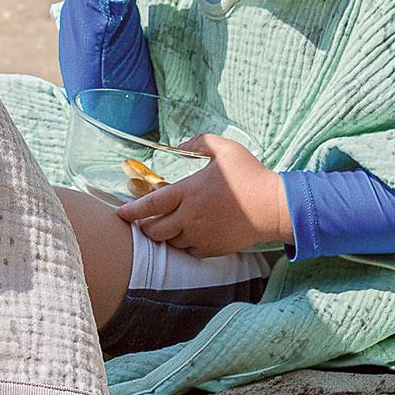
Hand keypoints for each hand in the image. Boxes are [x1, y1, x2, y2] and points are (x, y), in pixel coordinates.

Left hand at [119, 133, 291, 256]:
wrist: (275, 208)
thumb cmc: (250, 176)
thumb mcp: (226, 149)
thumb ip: (201, 143)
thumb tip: (182, 145)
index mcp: (188, 192)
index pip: (150, 206)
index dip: (131, 211)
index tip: (120, 214)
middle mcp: (190, 217)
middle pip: (154, 230)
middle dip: (145, 226)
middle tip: (145, 220)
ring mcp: (200, 236)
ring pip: (169, 243)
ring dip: (164, 236)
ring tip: (168, 225)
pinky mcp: (212, 249)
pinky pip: (187, 252)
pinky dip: (182, 245)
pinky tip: (187, 234)